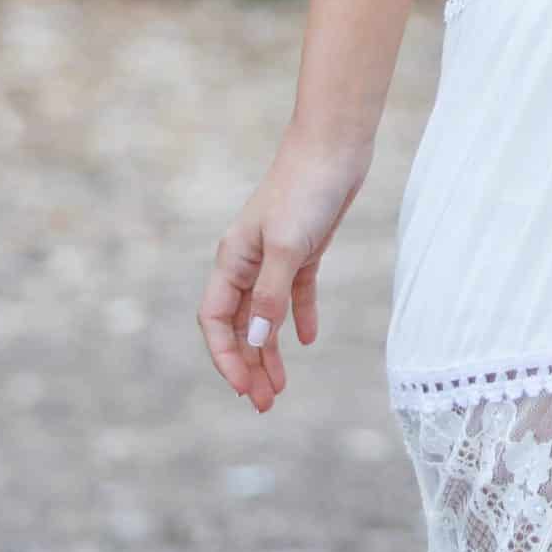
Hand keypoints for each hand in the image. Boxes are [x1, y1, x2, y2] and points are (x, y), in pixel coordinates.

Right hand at [198, 136, 366, 416]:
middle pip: (238, 325)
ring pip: (265, 316)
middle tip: (265, 404)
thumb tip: (257, 341)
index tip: (243, 388)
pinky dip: (300, 317)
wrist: (336, 147)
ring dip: (270, 351)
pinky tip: (309, 341)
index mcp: (233, 260)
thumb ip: (271, 296)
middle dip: (248, 365)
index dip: (225, 356)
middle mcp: (248, 261)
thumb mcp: (288, 247)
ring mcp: (275, 256)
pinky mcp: (304, 249)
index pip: (215, 321)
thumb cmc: (306, 190)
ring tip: (280, 388)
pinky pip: (295, 294)